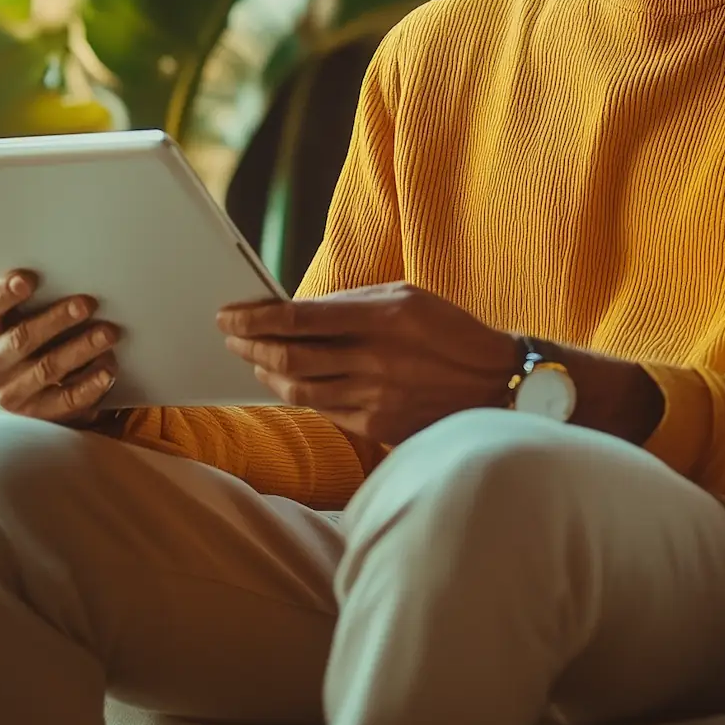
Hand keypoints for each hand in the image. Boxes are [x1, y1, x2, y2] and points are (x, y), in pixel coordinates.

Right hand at [0, 269, 121, 424]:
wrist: (42, 390)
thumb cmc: (40, 337)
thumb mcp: (31, 316)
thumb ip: (42, 299)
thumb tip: (78, 277)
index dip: (3, 294)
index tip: (28, 279)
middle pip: (21, 338)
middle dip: (56, 319)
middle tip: (87, 303)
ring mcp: (12, 393)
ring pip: (47, 368)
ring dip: (81, 349)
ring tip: (108, 333)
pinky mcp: (38, 416)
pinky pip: (66, 401)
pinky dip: (90, 385)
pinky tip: (108, 370)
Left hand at [216, 282, 517, 445]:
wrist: (496, 385)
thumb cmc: (448, 332)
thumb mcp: (406, 298)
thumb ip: (351, 304)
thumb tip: (296, 312)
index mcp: (381, 316)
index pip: (297, 318)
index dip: (254, 318)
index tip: (228, 315)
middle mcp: (374, 358)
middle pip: (288, 356)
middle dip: (249, 345)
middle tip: (231, 336)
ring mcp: (374, 397)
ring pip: (298, 388)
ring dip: (267, 373)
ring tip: (255, 360)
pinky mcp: (376, 426)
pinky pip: (323, 411)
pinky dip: (298, 394)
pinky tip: (289, 382)